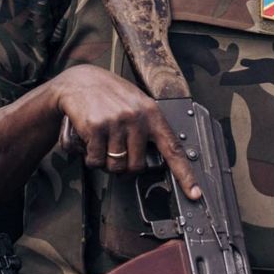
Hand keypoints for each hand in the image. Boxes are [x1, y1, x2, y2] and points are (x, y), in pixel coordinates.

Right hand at [48, 64, 200, 199]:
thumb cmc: (109, 93)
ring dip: (107, 163)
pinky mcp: (96, 127)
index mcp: (151, 112)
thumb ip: (147, 125)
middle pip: (137, 166)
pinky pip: (96, 160)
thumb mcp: (136, 103)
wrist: (79, 79)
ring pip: (116, 166)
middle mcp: (136, 118)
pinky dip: (91, 158)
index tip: (194, 193)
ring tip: (103, 144)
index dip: (185, 174)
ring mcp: (116, 122)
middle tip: (117, 154)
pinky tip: (91, 142)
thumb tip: (159, 154)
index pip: (172, 148)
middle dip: (126, 167)